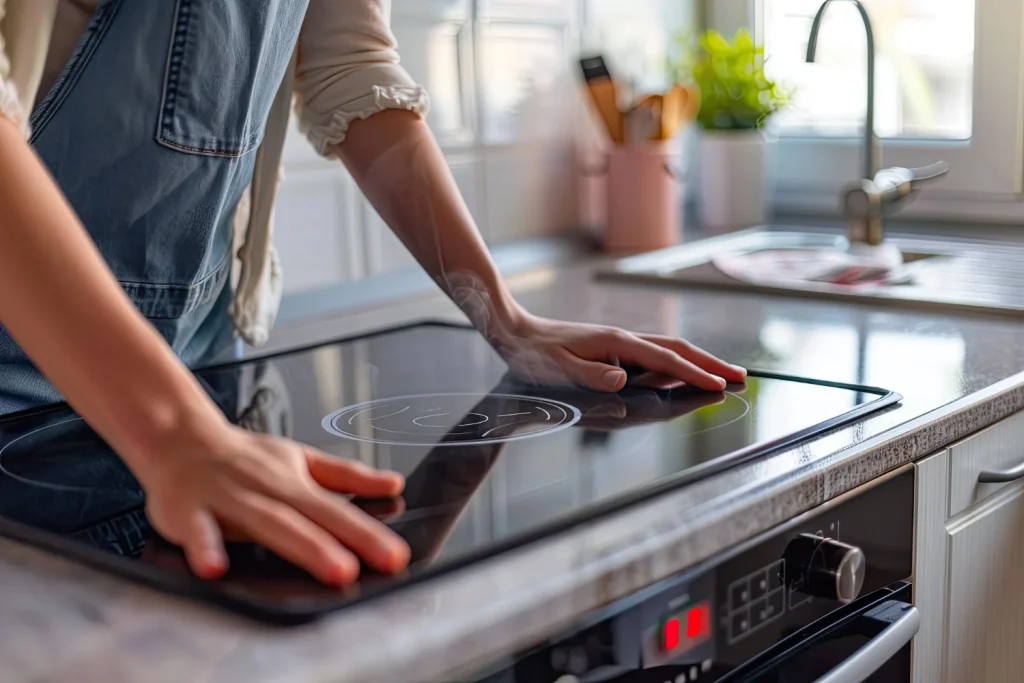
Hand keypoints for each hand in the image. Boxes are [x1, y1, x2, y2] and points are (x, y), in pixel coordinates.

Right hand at [136, 419, 409, 585]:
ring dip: (304, 546)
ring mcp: (230, 499)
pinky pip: (198, 531)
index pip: (338, 510)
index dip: (368, 534)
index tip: (397, 557)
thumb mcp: (302, 459)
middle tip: (383, 563)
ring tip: (335, 570)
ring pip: (270, 523)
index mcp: (295, 483)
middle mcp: (268, 490)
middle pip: (312, 517)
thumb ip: (346, 475)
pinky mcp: (189, 511)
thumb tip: (394, 484)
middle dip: (349, 541)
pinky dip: (205, 547)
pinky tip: (215, 568)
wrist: (180, 437)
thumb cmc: (244, 457)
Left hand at [494, 313, 746, 392]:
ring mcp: (619, 344)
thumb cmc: (535, 354)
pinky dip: (675, 367)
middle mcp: (623, 340)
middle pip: (677, 350)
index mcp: (616, 343)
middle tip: (740, 378)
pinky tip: (681, 376)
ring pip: (668, 353)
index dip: (694, 375)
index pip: (665, 361)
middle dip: (709, 364)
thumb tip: (623, 379)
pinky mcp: (612, 350)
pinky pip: (652, 359)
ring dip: (697, 364)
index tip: (719, 386)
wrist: (516, 331)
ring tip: (722, 377)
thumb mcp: (558, 367)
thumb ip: (591, 374)